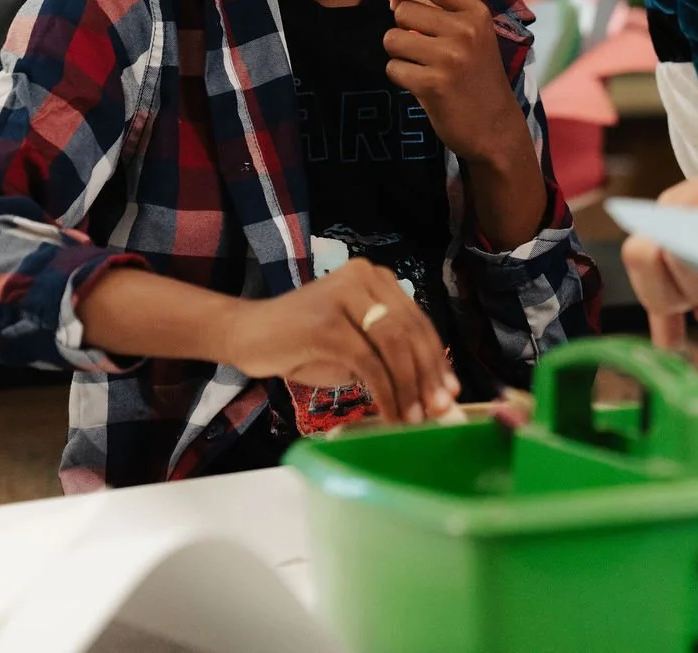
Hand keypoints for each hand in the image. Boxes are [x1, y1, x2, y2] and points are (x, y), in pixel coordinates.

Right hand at [222, 258, 457, 423]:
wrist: (248, 335)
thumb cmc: (303, 343)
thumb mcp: (354, 346)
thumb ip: (389, 357)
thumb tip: (432, 391)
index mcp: (376, 279)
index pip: (417, 320)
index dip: (437, 358)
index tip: (450, 392)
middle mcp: (364, 278)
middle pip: (410, 331)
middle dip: (428, 376)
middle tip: (438, 410)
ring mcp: (344, 296)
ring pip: (394, 345)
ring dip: (408, 387)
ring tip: (414, 419)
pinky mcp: (327, 322)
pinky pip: (367, 362)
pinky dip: (384, 392)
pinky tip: (389, 413)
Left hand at [382, 0, 522, 163]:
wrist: (496, 128)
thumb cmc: (476, 78)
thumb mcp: (464, 36)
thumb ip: (427, 6)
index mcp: (476, 12)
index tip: (399, 5)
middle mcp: (465, 30)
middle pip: (402, 12)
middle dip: (402, 32)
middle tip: (423, 52)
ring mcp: (450, 57)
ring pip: (392, 40)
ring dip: (400, 57)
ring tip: (423, 69)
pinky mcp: (433, 84)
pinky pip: (393, 68)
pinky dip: (402, 79)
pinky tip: (424, 88)